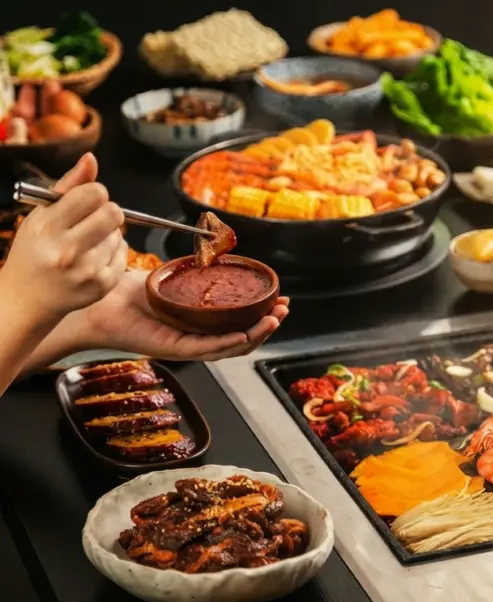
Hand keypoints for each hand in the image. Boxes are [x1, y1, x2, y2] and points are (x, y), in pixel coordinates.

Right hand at [2, 153, 126, 323]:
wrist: (27, 298)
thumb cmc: (34, 251)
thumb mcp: (41, 215)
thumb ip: (69, 186)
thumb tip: (91, 159)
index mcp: (47, 227)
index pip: (94, 193)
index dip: (95, 194)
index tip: (86, 202)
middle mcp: (66, 250)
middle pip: (114, 213)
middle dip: (106, 212)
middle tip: (91, 222)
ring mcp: (86, 270)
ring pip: (119, 234)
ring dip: (108, 234)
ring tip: (85, 245)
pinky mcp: (101, 285)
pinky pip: (124, 254)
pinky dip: (113, 252)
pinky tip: (93, 259)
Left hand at [77, 271, 289, 360]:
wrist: (99, 303)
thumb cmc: (129, 292)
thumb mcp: (173, 277)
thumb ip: (195, 271)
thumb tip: (215, 252)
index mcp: (200, 323)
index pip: (240, 324)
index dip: (262, 314)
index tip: (279, 299)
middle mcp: (197, 338)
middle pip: (243, 339)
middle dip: (268, 325)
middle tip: (284, 309)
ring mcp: (187, 346)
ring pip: (231, 347)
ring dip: (257, 335)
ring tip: (274, 320)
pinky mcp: (173, 349)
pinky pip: (207, 349)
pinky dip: (229, 343)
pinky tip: (244, 334)